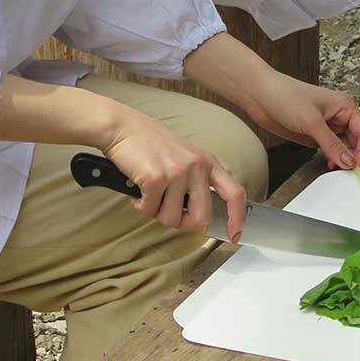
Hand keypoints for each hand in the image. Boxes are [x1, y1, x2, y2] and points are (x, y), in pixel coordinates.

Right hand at [100, 112, 248, 240]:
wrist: (121, 127)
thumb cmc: (149, 143)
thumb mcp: (184, 156)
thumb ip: (196, 180)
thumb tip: (201, 213)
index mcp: (207, 161)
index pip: (235, 193)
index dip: (237, 218)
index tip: (234, 233)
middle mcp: (197, 166)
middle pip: (202, 217)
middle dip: (183, 221)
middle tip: (167, 209)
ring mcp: (177, 172)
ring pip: (173, 219)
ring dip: (157, 212)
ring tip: (150, 193)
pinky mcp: (156, 178)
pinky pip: (150, 211)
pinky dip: (141, 206)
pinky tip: (138, 189)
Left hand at [245, 73, 359, 171]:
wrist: (259, 95)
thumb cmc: (285, 96)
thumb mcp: (311, 121)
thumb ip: (331, 144)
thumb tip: (349, 162)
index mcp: (344, 106)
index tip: (359, 168)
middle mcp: (338, 116)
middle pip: (356, 141)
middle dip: (354, 157)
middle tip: (347, 173)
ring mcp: (326, 126)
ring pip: (344, 147)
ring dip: (343, 159)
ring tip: (337, 171)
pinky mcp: (314, 134)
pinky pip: (330, 149)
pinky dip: (332, 159)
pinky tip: (328, 165)